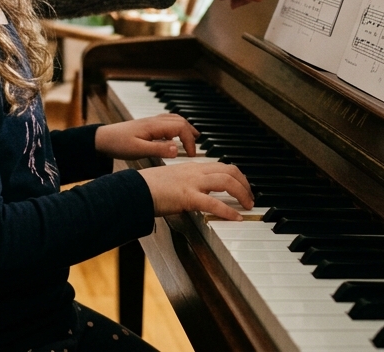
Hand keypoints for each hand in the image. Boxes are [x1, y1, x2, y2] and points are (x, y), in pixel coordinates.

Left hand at [95, 114, 199, 159]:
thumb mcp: (138, 150)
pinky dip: (177, 125)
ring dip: (186, 128)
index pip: (181, 128)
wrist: (102, 138)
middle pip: (181, 121)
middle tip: (195, 150)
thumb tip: (177, 149)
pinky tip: (176, 134)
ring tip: (194, 138)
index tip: (191, 154)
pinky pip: (168, 121)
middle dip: (191, 134)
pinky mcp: (148, 124)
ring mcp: (151, 121)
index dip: (190, 141)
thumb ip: (158, 150)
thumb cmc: (118, 144)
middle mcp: (155, 120)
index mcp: (154, 126)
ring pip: (175, 119)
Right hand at [138, 162, 254, 220]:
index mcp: (190, 167)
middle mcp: (194, 171)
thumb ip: (183, 185)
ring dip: (242, 193)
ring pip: (226, 181)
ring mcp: (192, 183)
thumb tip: (191, 196)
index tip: (242, 185)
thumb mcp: (169, 180)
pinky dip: (228, 211)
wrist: (133, 189)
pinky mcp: (187, 197)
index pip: (220, 165)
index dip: (236, 175)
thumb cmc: (146, 187)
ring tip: (248, 205)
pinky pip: (214, 203)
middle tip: (250, 196)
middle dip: (244, 183)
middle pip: (229, 170)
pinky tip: (237, 217)